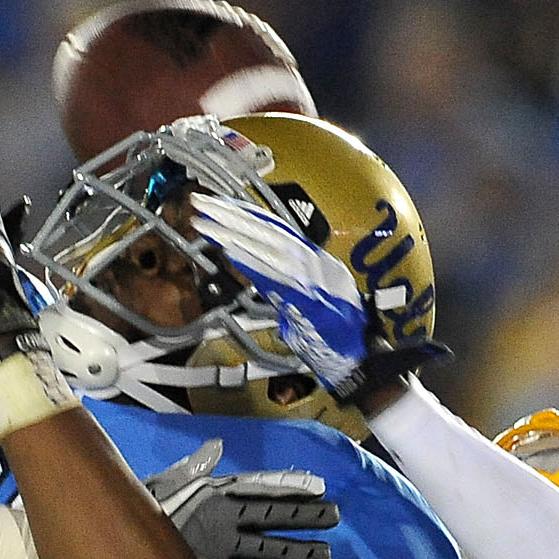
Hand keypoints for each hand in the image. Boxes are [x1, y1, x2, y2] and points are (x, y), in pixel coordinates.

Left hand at [145, 439, 336, 558]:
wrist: (125, 538)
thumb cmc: (149, 506)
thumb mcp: (167, 484)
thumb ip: (193, 468)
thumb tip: (215, 447)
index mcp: (219, 496)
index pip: (260, 489)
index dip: (287, 485)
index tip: (318, 485)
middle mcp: (229, 523)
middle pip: (273, 519)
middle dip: (303, 518)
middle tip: (334, 516)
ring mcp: (226, 550)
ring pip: (268, 551)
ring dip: (295, 554)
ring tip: (325, 556)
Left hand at [187, 192, 369, 396]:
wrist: (358, 356)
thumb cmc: (334, 331)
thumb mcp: (310, 296)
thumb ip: (284, 280)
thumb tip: (256, 266)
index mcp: (313, 258)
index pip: (274, 227)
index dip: (245, 211)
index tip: (219, 202)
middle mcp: (313, 262)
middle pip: (266, 230)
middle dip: (231, 214)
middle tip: (200, 203)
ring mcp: (312, 279)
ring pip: (267, 248)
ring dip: (233, 234)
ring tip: (205, 225)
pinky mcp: (308, 300)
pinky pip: (276, 278)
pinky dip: (253, 264)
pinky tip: (230, 253)